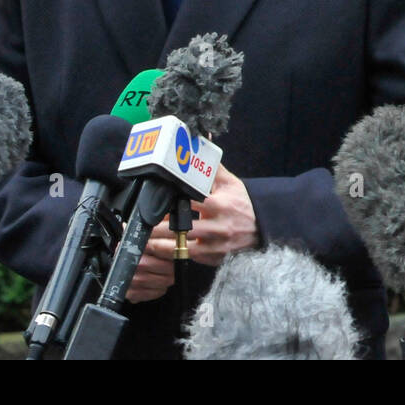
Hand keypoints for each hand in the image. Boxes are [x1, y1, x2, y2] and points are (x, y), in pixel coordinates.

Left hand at [124, 166, 259, 301]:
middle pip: (182, 228)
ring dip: (162, 246)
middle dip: (159, 228)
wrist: (263, 229)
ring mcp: (216, 245)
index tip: (154, 202)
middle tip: (141, 226)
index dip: (170, 203)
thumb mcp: (231, 183)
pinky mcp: (215, 259)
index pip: (189, 202)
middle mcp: (217, 226)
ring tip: (144, 243)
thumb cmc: (243, 204)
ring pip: (183, 248)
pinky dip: (175, 257)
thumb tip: (202, 144)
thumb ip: (213, 168)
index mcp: (219, 204)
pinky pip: (190, 259)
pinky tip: (160, 254)